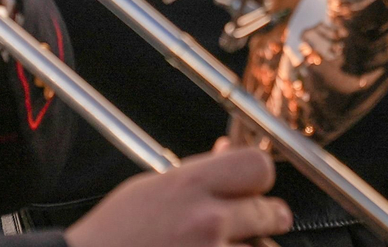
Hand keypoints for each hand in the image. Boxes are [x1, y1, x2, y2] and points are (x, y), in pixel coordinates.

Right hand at [66, 143, 291, 246]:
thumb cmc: (115, 234)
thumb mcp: (152, 188)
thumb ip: (197, 171)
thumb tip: (228, 150)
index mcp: (191, 185)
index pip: (259, 167)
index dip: (259, 177)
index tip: (254, 186)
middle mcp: (207, 220)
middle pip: (272, 211)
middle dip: (266, 217)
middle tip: (256, 222)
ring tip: (225, 245)